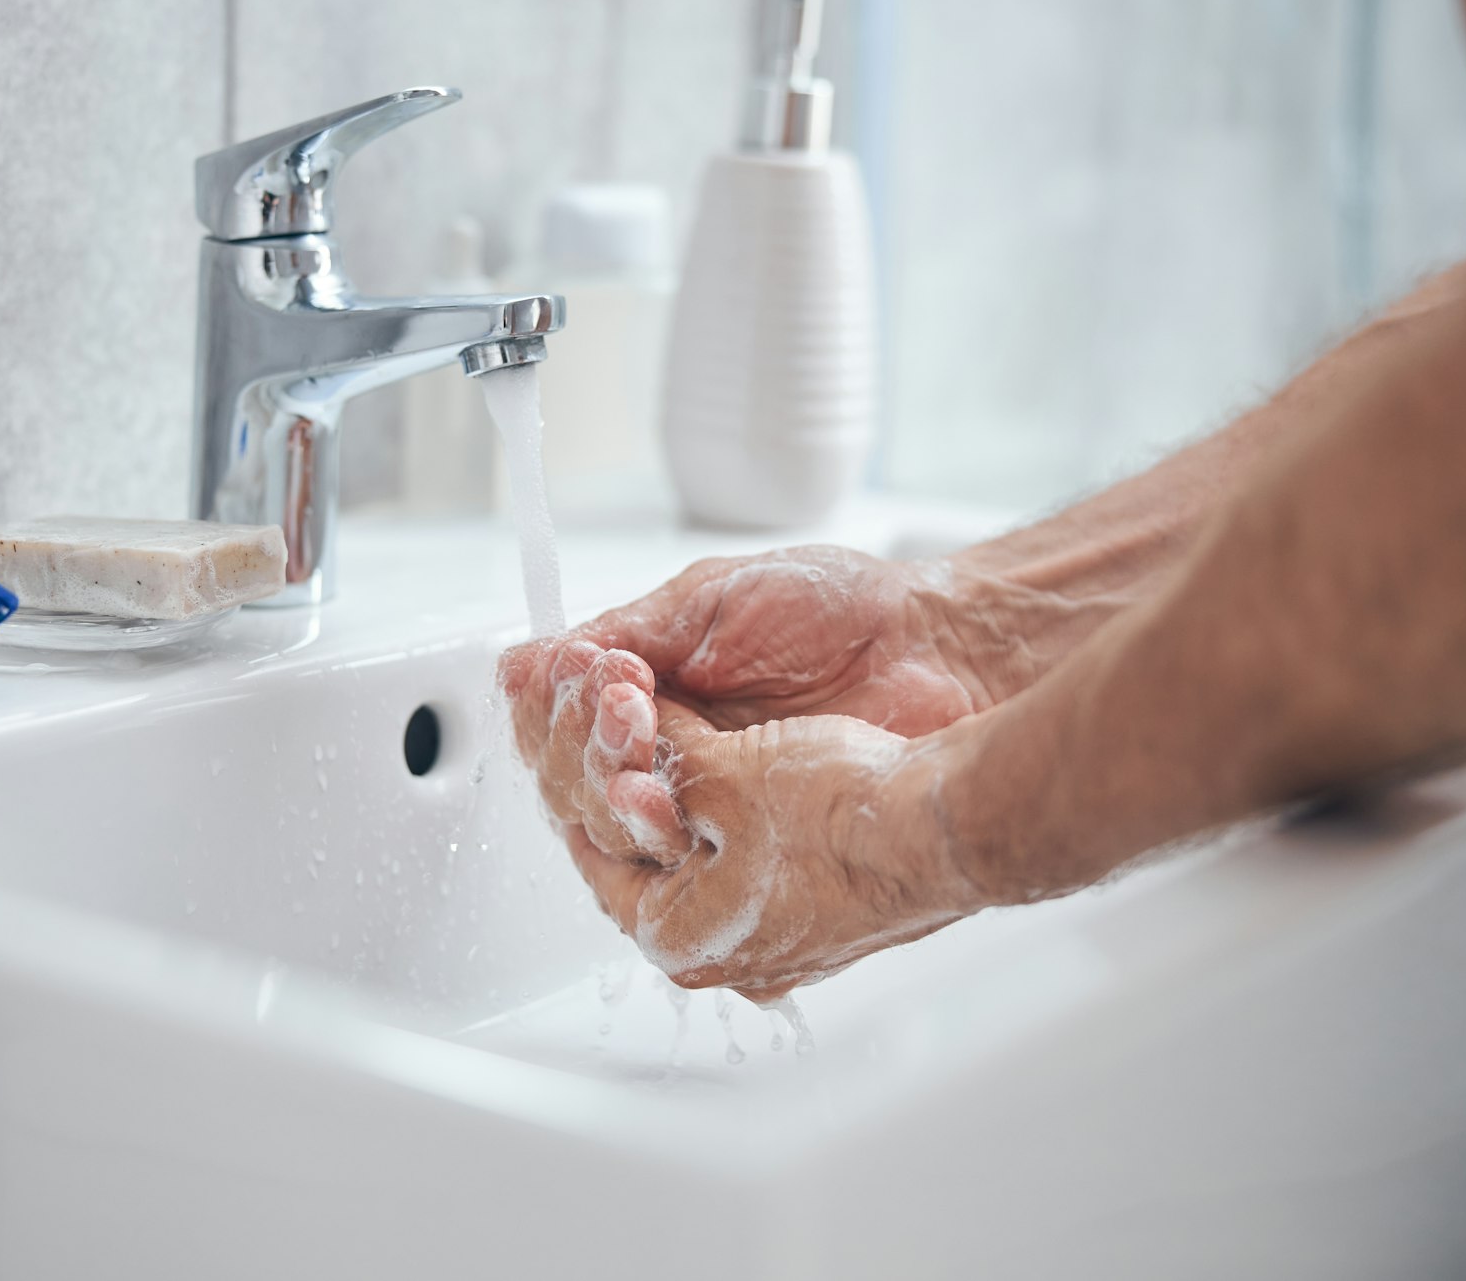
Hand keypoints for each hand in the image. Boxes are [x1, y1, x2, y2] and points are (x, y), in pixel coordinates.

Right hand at [498, 545, 1049, 884]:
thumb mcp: (709, 601)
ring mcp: (710, 811)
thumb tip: (525, 661)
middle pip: (577, 787)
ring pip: (617, 829)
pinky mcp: (750, 851)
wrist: (940, 649)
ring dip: (611, 782)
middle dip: (581, 741)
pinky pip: (680, 864)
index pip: (564, 729)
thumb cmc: (842, 611)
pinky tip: (658, 797)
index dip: (552, 708)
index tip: (571, 673)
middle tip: (618, 697)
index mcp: (653, 700)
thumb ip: (622, 635)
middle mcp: (672, 763)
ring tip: (635, 734)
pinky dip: (658, 826)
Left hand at [561, 706, 976, 1000]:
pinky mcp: (830, 931)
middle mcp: (729, 964)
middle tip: (640, 751)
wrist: (944, 830)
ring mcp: (785, 954)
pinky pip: (767, 879)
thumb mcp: (718, 769)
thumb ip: (658, 755)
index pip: (599, 860)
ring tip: (710, 762)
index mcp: (679, 938)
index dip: (589, 792)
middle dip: (648, 805)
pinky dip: (754, 835)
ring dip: (704, 818)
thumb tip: (625, 729)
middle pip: (657, 871)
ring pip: (714, 872)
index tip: (583, 756)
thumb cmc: (837, 814)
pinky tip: (768, 787)